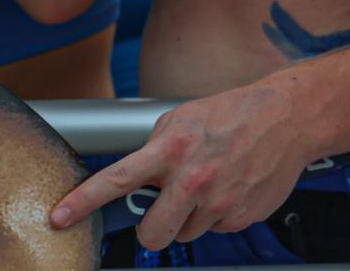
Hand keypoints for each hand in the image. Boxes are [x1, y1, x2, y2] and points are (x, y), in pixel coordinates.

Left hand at [50, 78, 311, 248]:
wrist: (290, 117)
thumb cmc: (235, 114)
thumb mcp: (185, 118)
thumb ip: (155, 150)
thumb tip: (131, 179)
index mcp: (173, 147)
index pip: (118, 179)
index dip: (83, 201)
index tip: (59, 218)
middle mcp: (194, 178)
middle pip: (151, 234)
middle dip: (152, 229)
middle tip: (165, 210)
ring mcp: (220, 202)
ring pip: (185, 233)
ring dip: (191, 217)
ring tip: (213, 184)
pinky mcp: (242, 216)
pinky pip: (216, 229)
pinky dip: (220, 214)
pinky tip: (234, 186)